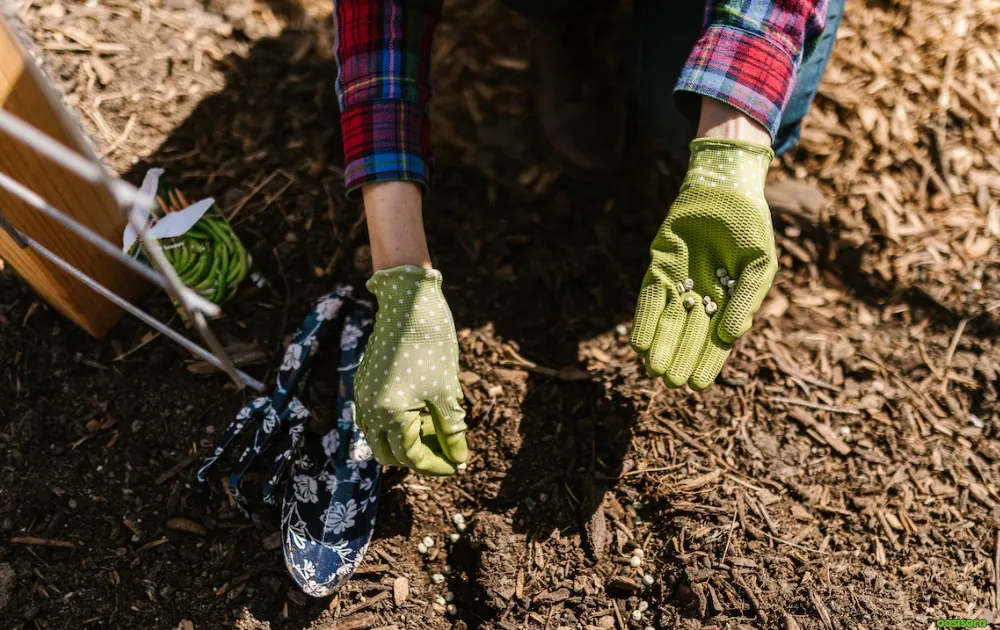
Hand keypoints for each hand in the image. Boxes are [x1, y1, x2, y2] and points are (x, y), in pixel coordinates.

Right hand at [355, 265, 467, 474]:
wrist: (407, 300)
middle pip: (390, 454)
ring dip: (405, 442)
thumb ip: (451, 429)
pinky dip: (396, 424)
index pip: (411, 457)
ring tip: (435, 430)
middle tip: (446, 452)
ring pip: (379, 437)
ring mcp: (364, 396)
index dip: (437, 465)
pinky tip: (421, 412)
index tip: (458, 464)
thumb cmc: (431, 343)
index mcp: (389, 414)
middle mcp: (370, 409)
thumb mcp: (446, 390)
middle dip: (418, 458)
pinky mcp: (364, 383)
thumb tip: (459, 458)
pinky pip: (375, 418)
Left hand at [630, 138, 776, 389]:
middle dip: (680, 359)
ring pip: (667, 322)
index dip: (707, 363)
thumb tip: (732, 338)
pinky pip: (650, 297)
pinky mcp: (659, 268)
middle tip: (671, 384)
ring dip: (660, 346)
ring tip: (654, 370)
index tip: (699, 386)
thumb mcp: (759, 265)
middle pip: (688, 336)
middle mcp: (701, 297)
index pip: (716, 341)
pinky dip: (645, 319)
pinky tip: (639, 342)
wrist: (724, 188)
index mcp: (729, 302)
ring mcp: (678, 283)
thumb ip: (747, 300)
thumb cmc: (749, 226)